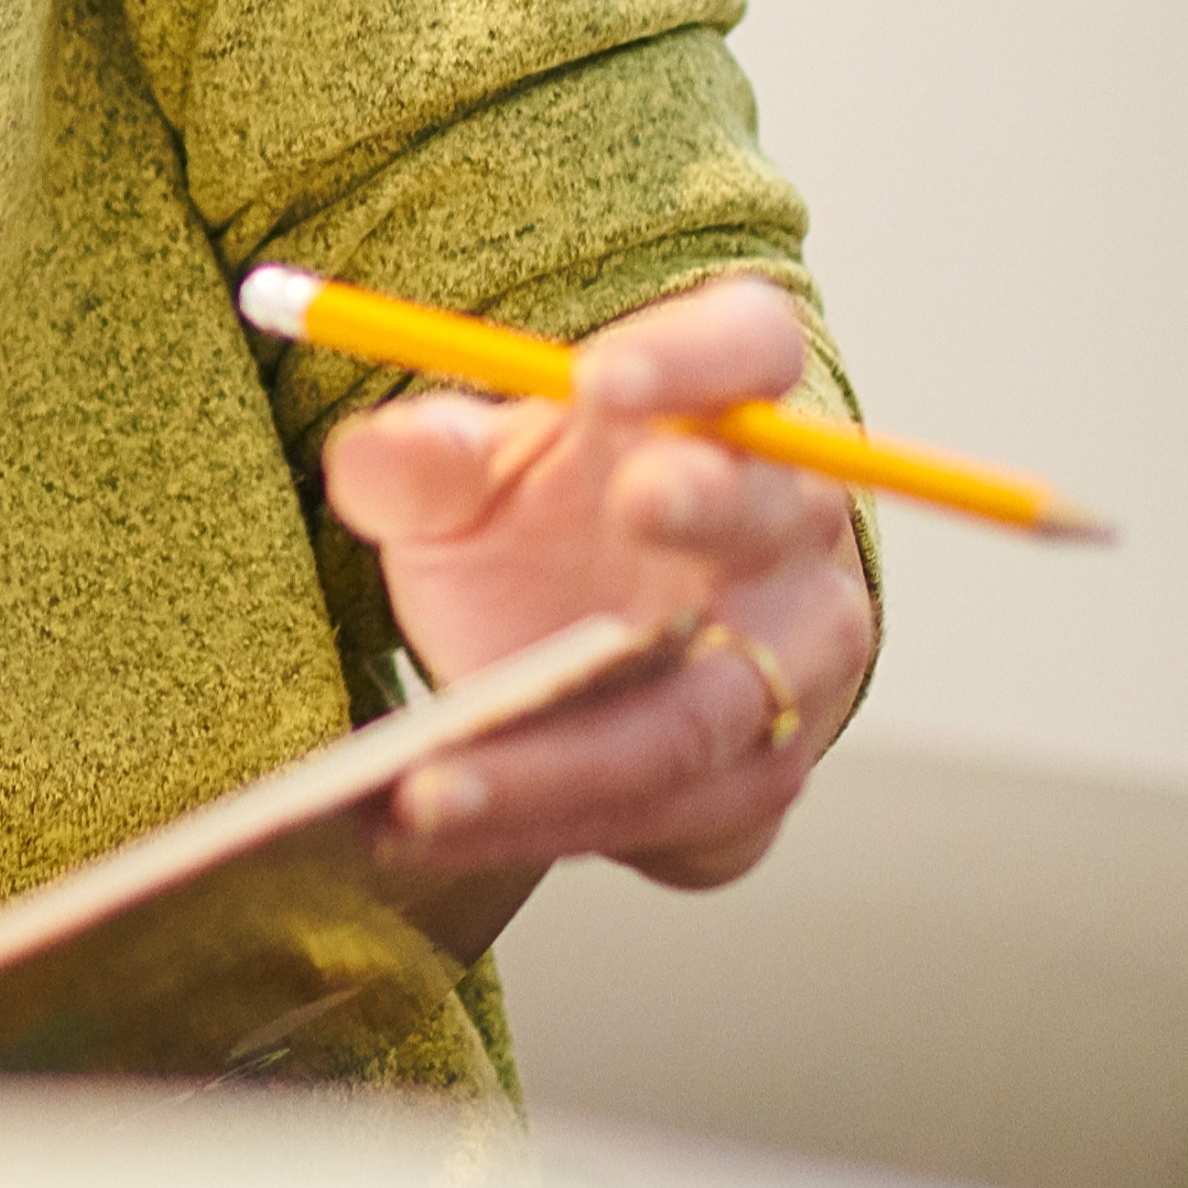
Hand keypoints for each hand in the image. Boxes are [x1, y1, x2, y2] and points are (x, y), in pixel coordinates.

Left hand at [325, 272, 868, 903]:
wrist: (575, 632)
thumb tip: (391, 455)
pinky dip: (554, 829)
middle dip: (708, 509)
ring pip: (708, 710)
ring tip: (424, 785)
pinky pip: (677, 818)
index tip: (603, 373)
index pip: (747, 348)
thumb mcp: (460, 474)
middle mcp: (791, 533)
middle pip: (771, 516)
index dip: (694, 357)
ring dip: (572, 754)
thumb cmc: (532, 519)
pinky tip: (439, 839)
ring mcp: (795, 665)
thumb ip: (420, 459)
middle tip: (634, 501)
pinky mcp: (755, 782)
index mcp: (724, 411)